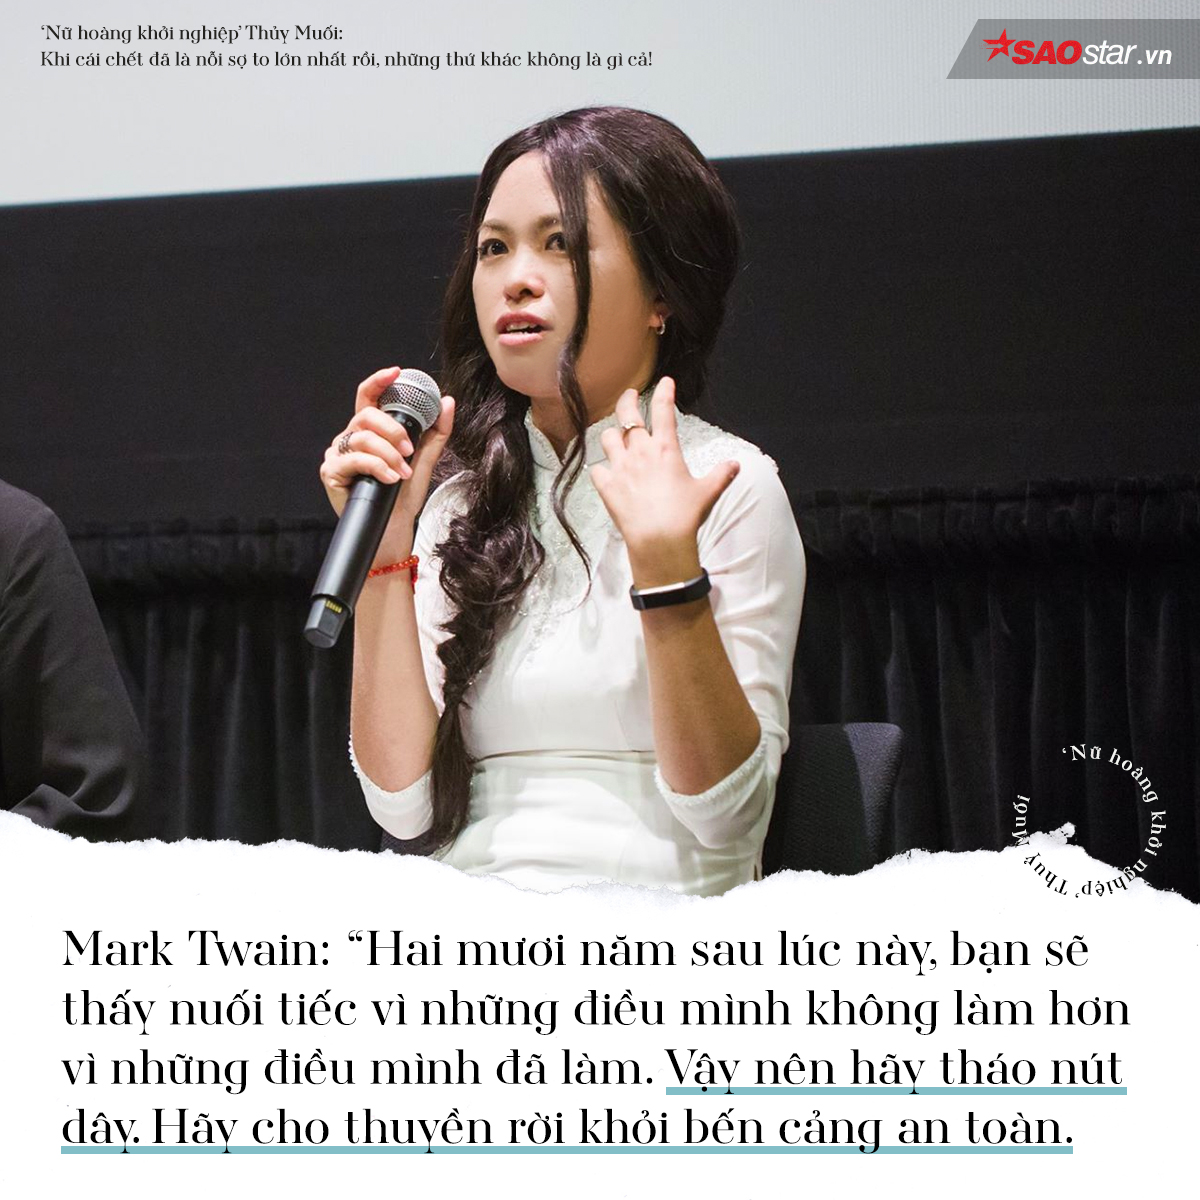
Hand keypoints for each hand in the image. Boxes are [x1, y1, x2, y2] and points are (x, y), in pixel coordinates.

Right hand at [319, 366, 454, 556]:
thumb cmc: (403, 494)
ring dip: (388, 455)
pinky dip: (376, 467)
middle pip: (366, 415)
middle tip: (410, 451)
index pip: (369, 396)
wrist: (394, 526)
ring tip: (402, 473)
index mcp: (370, 430)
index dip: (379, 381)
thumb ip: (436, 431)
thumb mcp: (425, 459)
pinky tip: (388, 478)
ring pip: (362, 438)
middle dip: (393, 431)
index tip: (397, 372)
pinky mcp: (331, 471)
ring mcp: (338, 453)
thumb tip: (447, 401)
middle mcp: (350, 437)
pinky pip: (353, 459)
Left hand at [591, 377, 739, 586]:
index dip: (664, 392)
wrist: (659, 539)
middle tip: (630, 396)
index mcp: (666, 449)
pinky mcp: (607, 486)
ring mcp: (620, 467)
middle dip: (628, 401)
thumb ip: (721, 475)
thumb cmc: (685, 515)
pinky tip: (606, 473)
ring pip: (608, 437)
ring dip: (612, 435)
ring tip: (616, 436)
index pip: (663, 411)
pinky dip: (601, 469)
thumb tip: (735, 464)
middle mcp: (640, 452)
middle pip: (627, 415)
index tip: (665, 381)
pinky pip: (597, 469)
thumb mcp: (708, 492)